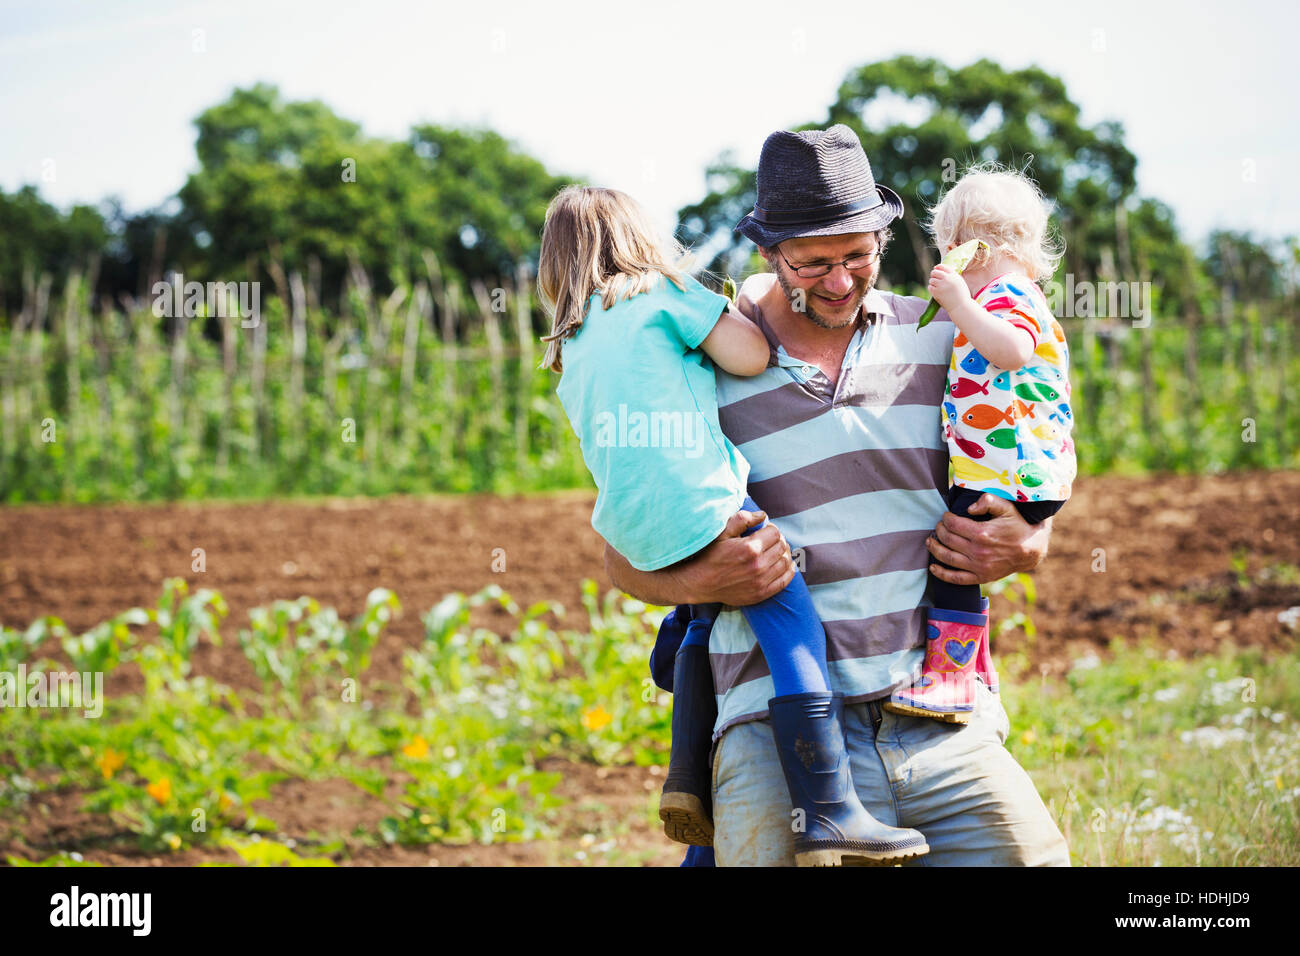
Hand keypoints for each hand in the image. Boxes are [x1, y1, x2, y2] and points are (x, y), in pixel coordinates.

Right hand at [676, 508, 795, 605]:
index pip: (775, 532)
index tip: (764, 530)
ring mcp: (761, 581)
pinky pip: (785, 580)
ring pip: (785, 562)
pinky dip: (788, 570)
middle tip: (770, 540)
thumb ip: (742, 519)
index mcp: (749, 548)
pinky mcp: (762, 593)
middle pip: (782, 546)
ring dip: (783, 554)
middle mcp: (758, 565)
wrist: (701, 583)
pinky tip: (784, 564)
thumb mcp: (722, 533)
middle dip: (778, 540)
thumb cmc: (711, 555)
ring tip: (775, 551)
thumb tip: (763, 515)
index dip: (771, 529)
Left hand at [926, 494, 1049, 585]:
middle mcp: (978, 551)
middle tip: (939, 525)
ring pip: (947, 558)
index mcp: (982, 533)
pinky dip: (941, 574)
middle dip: (939, 530)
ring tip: (930, 541)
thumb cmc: (1017, 525)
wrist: (1031, 549)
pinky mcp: (981, 577)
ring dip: (934, 548)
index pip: (952, 524)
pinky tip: (933, 567)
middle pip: (947, 539)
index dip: (946, 518)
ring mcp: (978, 566)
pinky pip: (956, 578)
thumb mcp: (1007, 508)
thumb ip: (988, 501)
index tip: (946, 515)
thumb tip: (969, 508)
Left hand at [928, 263, 970, 311]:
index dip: (938, 267)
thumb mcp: (960, 282)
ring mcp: (941, 285)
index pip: (943, 266)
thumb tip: (941, 270)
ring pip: (931, 280)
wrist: (961, 307)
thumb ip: (952, 276)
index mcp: (954, 275)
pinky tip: (935, 291)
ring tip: (937, 287)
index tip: (936, 268)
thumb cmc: (961, 296)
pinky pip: (930, 287)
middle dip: (933, 274)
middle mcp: (948, 279)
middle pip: (935, 272)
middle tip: (934, 278)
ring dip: (932, 282)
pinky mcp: (936, 292)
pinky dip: (931, 288)